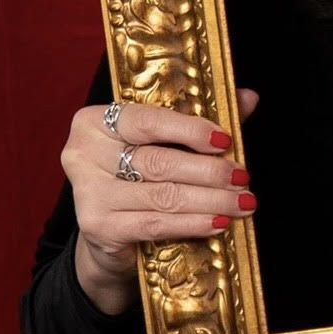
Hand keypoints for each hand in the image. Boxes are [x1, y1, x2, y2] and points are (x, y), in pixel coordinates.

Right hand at [63, 89, 259, 314]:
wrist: (108, 236)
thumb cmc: (139, 178)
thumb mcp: (166, 144)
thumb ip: (201, 122)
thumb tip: (248, 97)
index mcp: (97, 121)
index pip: (149, 120)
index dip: (191, 130)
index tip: (227, 140)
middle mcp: (83, 153)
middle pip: (159, 161)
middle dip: (209, 171)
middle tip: (243, 177)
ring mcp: (88, 192)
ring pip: (162, 194)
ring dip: (210, 200)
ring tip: (242, 202)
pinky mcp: (98, 226)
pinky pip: (155, 223)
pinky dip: (193, 223)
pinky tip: (219, 223)